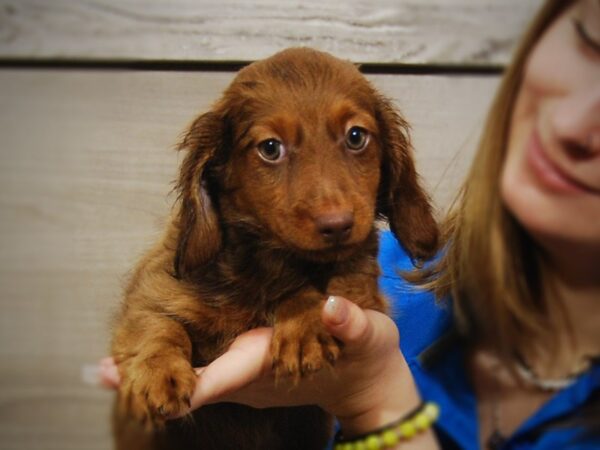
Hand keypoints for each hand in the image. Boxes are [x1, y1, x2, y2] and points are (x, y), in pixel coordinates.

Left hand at [100, 296, 421, 435]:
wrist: (367, 383)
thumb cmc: (368, 357)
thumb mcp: (368, 337)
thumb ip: (351, 324)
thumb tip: (333, 310)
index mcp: (271, 363)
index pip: (219, 378)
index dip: (179, 379)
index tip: (141, 377)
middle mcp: (252, 375)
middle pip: (194, 381)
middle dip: (151, 378)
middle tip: (100, 371)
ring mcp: (249, 375)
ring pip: (196, 377)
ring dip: (157, 372)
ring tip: (107, 368)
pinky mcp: (250, 367)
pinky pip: (206, 371)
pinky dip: (177, 366)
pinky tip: (148, 356)